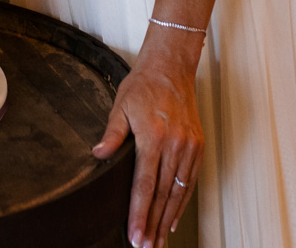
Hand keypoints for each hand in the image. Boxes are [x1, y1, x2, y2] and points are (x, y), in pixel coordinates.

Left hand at [92, 32, 203, 247]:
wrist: (171, 66)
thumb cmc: (144, 84)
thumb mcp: (120, 106)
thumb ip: (112, 134)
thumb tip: (98, 154)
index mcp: (153, 137)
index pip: (145, 185)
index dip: (139, 213)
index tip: (135, 234)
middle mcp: (175, 144)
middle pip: (163, 195)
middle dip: (153, 224)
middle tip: (146, 246)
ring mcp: (189, 146)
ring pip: (179, 192)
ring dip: (168, 218)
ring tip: (158, 239)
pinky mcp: (198, 145)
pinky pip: (190, 180)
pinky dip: (182, 202)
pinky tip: (173, 217)